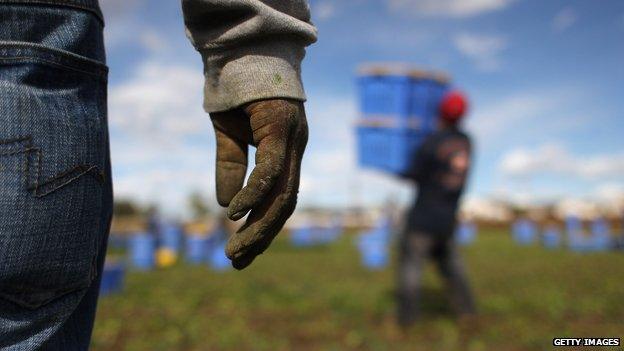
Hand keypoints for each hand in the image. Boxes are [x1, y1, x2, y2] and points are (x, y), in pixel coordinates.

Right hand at [210, 99, 307, 269]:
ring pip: (283, 194)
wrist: (242, 49)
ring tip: (235, 251)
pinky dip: (254, 193)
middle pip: (286, 204)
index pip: (281, 199)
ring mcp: (292, 139)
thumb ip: (230, 168)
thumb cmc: (237, 91)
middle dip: (262, 237)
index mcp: (286, 153)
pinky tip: (235, 213)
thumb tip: (225, 207)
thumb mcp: (228, 136)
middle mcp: (295, 150)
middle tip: (237, 262)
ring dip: (260, 226)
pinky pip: (271, 168)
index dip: (263, 228)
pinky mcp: (280, 126)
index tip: (242, 251)